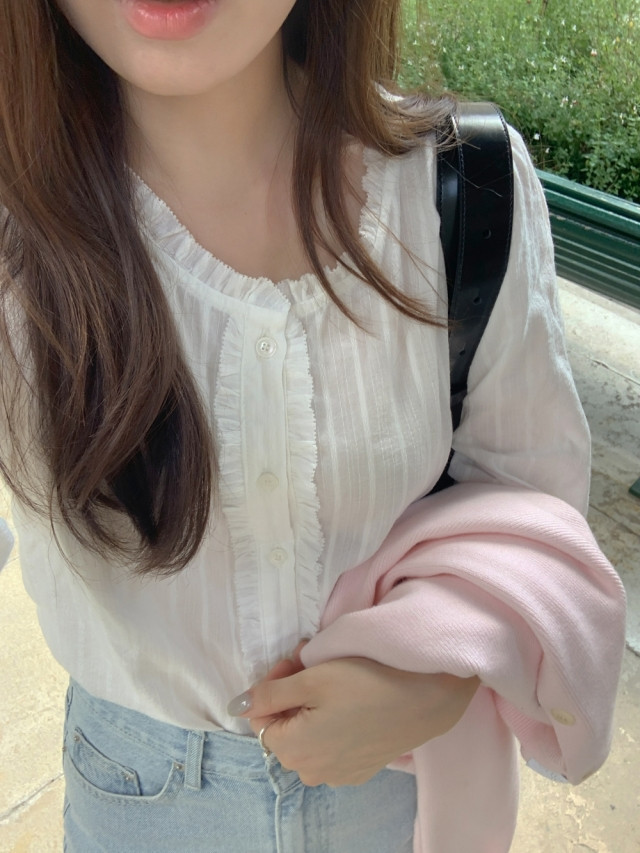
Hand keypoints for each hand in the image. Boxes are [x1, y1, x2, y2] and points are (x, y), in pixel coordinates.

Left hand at [229, 655, 478, 786]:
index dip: (274, 684)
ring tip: (331, 678)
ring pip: (306, 735)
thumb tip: (236, 706)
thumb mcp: (312, 679)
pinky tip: (350, 701)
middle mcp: (310, 771)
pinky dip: (331, 723)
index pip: (261, 717)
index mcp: (292, 750)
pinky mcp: (358, 770)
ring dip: (311, 706)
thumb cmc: (366, 683)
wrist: (424, 699)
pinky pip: (329, 746)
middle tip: (311, 662)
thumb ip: (269, 694)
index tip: (295, 661)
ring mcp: (336, 775)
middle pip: (284, 727)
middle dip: (291, 693)